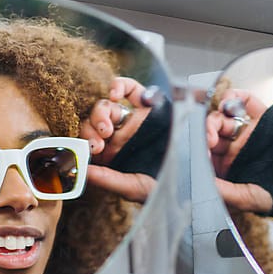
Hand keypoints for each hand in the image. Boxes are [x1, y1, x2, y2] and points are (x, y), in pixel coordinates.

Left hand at [82, 77, 156, 202]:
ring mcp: (133, 117)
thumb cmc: (162, 184)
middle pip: (95, 121)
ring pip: (107, 105)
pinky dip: (118, 86)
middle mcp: (120, 134)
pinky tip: (114, 95)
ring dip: (101, 113)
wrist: (189, 174)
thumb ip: (108, 180)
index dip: (86, 141)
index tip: (91, 149)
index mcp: (112, 153)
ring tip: (108, 128)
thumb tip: (83, 172)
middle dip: (91, 128)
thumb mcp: (133, 187)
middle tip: (98, 142)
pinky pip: (129, 88)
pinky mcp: (147, 103)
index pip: (90, 140)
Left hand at [206, 88, 272, 213]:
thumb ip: (224, 191)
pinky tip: (227, 102)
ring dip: (214, 119)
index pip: (206, 154)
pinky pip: (246, 102)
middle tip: (206, 140)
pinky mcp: (263, 118)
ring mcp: (248, 132)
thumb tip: (201, 184)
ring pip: (224, 118)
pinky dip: (234, 97)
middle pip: (212, 134)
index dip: (199, 151)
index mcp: (228, 168)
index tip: (197, 153)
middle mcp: (235, 149)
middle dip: (204, 134)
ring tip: (214, 128)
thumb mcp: (248, 199)